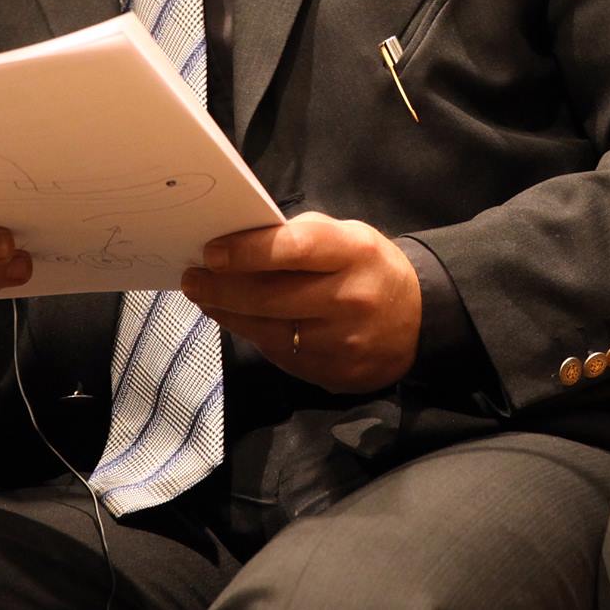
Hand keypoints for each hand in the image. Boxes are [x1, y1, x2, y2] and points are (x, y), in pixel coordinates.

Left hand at [181, 212, 422, 393]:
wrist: (417, 324)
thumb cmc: (370, 268)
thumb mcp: (350, 237)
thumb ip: (302, 236)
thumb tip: (242, 239)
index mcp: (355, 253)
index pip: (295, 249)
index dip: (248, 251)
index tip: (212, 251)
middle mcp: (349, 299)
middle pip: (270, 296)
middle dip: (222, 287)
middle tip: (193, 277)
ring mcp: (339, 342)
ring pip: (267, 330)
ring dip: (226, 312)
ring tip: (204, 296)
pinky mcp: (330, 373)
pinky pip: (277, 353)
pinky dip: (251, 333)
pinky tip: (235, 317)